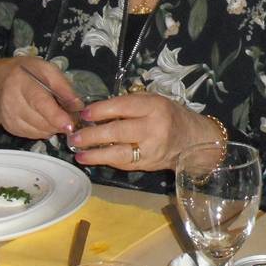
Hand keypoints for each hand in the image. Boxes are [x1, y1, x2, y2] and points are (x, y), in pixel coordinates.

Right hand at [0, 57, 80, 138]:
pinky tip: (48, 121)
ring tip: (61, 117)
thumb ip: (62, 86)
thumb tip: (78, 104)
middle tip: (73, 118)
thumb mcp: (45, 69)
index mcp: (21, 81)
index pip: (39, 102)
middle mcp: (11, 101)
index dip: (55, 115)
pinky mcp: (10, 127)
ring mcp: (9, 116)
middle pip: (40, 119)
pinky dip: (44, 130)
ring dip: (54, 127)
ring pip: (37, 130)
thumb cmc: (22, 73)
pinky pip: (32, 134)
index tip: (69, 123)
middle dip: (60, 122)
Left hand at [69, 93, 219, 171]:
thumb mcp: (154, 101)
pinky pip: (121, 163)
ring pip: (117, 152)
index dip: (101, 110)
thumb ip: (130, 104)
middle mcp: (154, 128)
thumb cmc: (169, 115)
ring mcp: (150, 149)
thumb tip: (97, 111)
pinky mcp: (146, 164)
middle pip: (118, 131)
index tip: (84, 113)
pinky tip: (90, 158)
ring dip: (94, 153)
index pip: (124, 107)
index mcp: (155, 107)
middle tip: (74, 136)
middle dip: (92, 134)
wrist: (192, 139)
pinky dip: (103, 160)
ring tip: (77, 151)